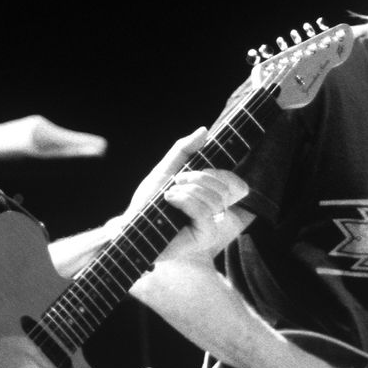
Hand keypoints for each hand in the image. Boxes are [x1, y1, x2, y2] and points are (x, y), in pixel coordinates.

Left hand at [124, 127, 248, 255]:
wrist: (130, 225)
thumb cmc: (147, 202)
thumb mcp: (165, 169)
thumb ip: (184, 150)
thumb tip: (204, 130)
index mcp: (211, 198)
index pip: (238, 185)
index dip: (225, 174)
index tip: (199, 169)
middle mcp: (215, 214)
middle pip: (226, 188)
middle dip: (200, 177)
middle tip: (177, 180)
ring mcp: (211, 227)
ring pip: (216, 199)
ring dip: (189, 189)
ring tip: (169, 193)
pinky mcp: (203, 238)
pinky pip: (204, 212)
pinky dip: (185, 200)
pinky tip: (169, 200)